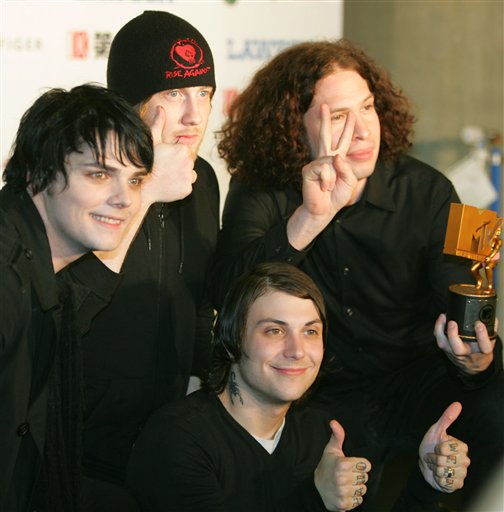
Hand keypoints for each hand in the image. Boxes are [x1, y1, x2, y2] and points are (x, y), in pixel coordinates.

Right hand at [141, 105, 196, 205]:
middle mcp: (189, 163)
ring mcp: (188, 177)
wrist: (142, 186)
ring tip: (167, 176)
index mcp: (183, 150)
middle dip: (179, 164)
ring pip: (189, 174)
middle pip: (187, 162)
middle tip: (165, 168)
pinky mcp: (188, 189)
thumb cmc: (146, 162)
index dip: (174, 155)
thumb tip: (160, 108)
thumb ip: (158, 124)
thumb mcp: (152, 141)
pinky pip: (187, 186)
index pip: (184, 151)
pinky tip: (169, 184)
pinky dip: (180, 186)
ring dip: (181, 175)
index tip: (165, 159)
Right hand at [287, 104, 358, 249]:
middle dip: (326, 120)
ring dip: (333, 178)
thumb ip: (346, 168)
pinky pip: (323, 169)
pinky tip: (323, 187)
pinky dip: (327, 180)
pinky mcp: (308, 170)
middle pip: (325, 136)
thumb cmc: (336, 196)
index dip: (348, 128)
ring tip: (328, 187)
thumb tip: (335, 157)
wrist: (324, 210)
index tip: (351, 114)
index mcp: (337, 160)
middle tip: (325, 105)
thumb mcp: (350, 181)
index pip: (343, 141)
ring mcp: (315, 163)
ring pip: (330, 160)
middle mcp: (325, 159)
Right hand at [314, 419, 371, 510]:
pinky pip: (358, 500)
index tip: (352, 464)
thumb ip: (337, 435)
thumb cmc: (327, 465)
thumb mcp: (331, 449)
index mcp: (342, 464)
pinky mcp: (343, 504)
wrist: (316, 486)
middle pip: (365, 477)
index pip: (366, 465)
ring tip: (346, 483)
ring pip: (362, 489)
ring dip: (356, 487)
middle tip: (348, 474)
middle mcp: (342, 479)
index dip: (360, 464)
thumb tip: (334, 422)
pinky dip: (354, 498)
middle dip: (358, 475)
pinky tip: (345, 492)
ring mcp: (342, 492)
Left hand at [419, 402, 469, 492]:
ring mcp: (462, 473)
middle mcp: (465, 460)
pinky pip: (446, 482)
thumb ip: (446, 418)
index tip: (436, 447)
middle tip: (433, 457)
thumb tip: (457, 404)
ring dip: (435, 468)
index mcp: (462, 447)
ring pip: (445, 472)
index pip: (446, 448)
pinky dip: (438, 478)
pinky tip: (439, 475)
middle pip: (445, 460)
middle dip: (434, 459)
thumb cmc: (430, 445)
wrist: (425, 465)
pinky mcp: (458, 484)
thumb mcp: (435, 430)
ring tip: (435, 465)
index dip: (437, 448)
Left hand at [434, 314, 495, 374]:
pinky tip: (441, 320)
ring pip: (445, 345)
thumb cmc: (481, 352)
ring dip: (441, 331)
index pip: (484, 347)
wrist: (472, 366)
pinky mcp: (446, 351)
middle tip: (453, 323)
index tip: (479, 324)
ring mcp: (455, 354)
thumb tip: (492, 318)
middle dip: (454, 336)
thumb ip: (491, 332)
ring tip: (443, 317)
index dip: (482, 336)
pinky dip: (438, 330)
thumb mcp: (490, 344)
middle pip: (458, 349)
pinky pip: (440, 341)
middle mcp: (467, 354)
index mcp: (482, 353)